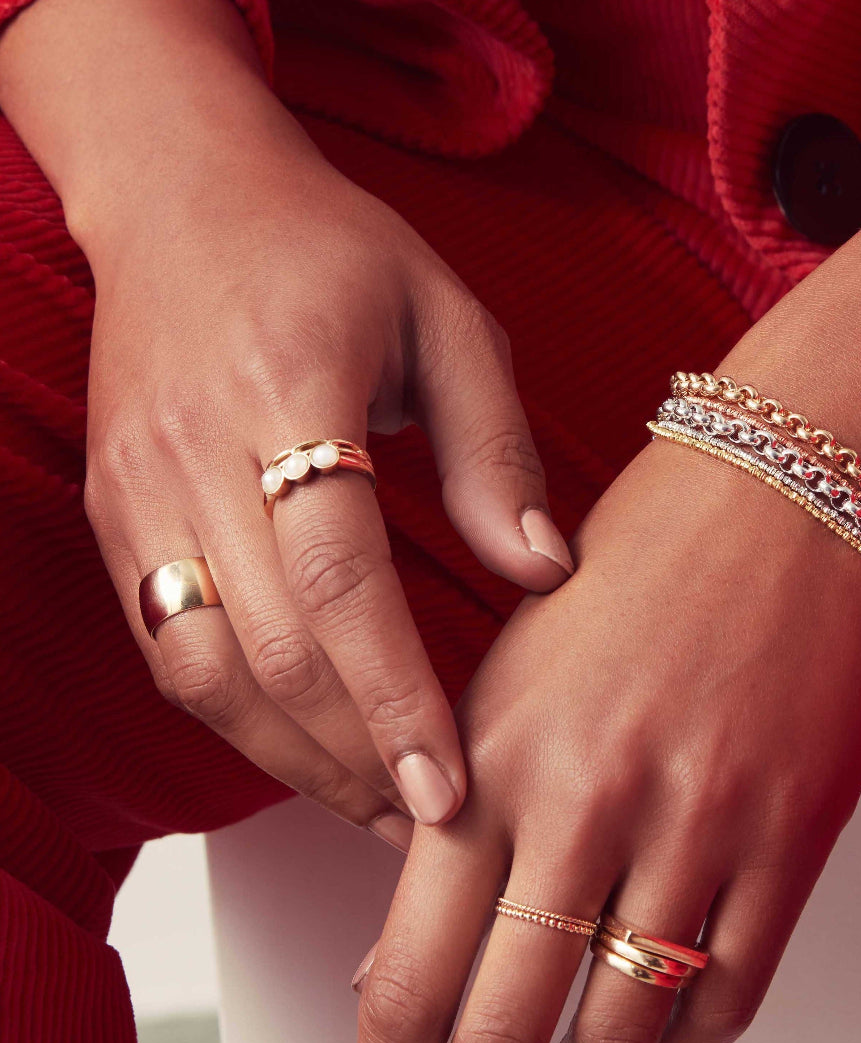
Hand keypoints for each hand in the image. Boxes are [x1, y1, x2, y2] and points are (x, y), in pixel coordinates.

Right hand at [82, 144, 572, 840]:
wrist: (183, 195)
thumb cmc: (331, 250)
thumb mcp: (448, 320)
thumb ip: (496, 450)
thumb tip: (545, 574)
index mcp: (287, 390)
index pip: (339, 581)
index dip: (396, 699)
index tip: (449, 793)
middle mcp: (193, 451)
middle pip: (270, 649)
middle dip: (355, 757)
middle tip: (428, 828)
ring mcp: (137, 489)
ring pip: (204, 669)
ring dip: (293, 759)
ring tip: (376, 809)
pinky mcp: (114, 514)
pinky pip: (170, 646)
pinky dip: (238, 716)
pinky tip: (304, 750)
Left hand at [352, 438, 860, 1042]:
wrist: (786, 489)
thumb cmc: (645, 561)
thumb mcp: (513, 673)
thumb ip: (459, 810)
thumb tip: (407, 955)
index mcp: (495, 754)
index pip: (412, 967)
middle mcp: (587, 800)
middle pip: (506, 1026)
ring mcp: (696, 824)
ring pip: (624, 1031)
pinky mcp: (790, 837)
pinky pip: (730, 994)